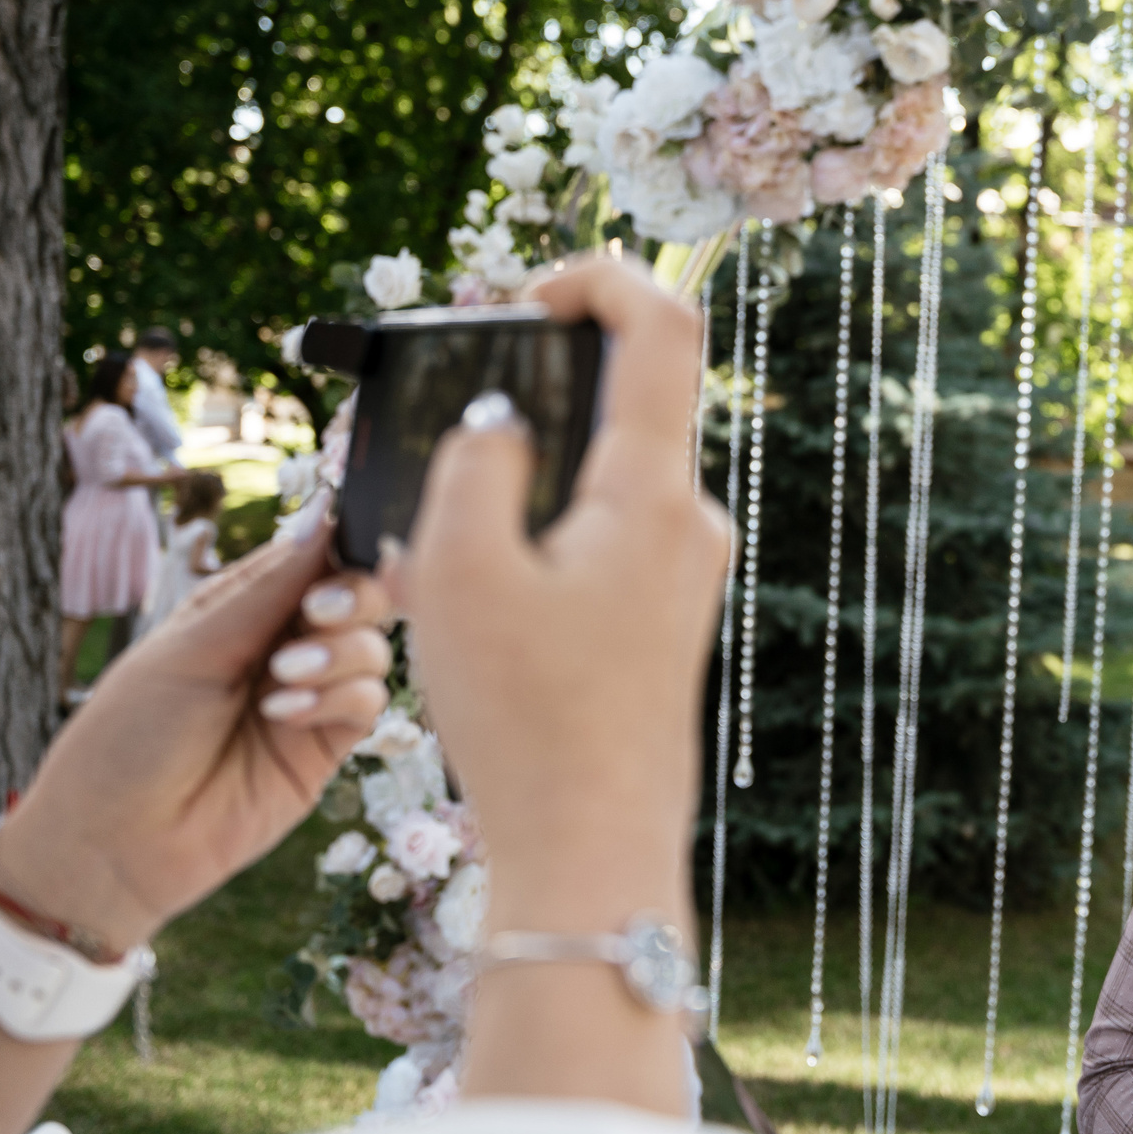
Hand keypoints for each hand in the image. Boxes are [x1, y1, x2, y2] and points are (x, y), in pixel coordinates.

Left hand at [0, 516, 392, 952]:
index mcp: (240, 608)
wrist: (116, 844)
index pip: (312, 557)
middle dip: (352, 597)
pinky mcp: (325, 748)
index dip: (339, 547)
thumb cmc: (130, 736)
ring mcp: (307, 698)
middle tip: (318, 614)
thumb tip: (326, 512)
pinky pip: (369, 702)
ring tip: (284, 679)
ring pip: (372, 647)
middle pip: (359, 597)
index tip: (348, 544)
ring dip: (339, 653)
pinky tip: (286, 714)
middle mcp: (281, 646)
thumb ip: (269, 586)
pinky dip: (340, 696)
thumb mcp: (191, 645)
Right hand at [384, 253, 728, 935]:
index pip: (662, 327)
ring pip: (607, 474)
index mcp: (654, 494)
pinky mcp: (663, 619)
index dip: (597, 279)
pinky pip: (603, 534)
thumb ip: (477, 463)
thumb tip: (502, 420)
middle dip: (541, 386)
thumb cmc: (526, 718)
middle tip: (454, 417)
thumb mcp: (461, 573)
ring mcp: (683, 574)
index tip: (526, 295)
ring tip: (443, 530)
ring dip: (530, 472)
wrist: (592, 854)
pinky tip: (473, 589)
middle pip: (628, 400)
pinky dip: (541, 530)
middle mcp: (689, 523)